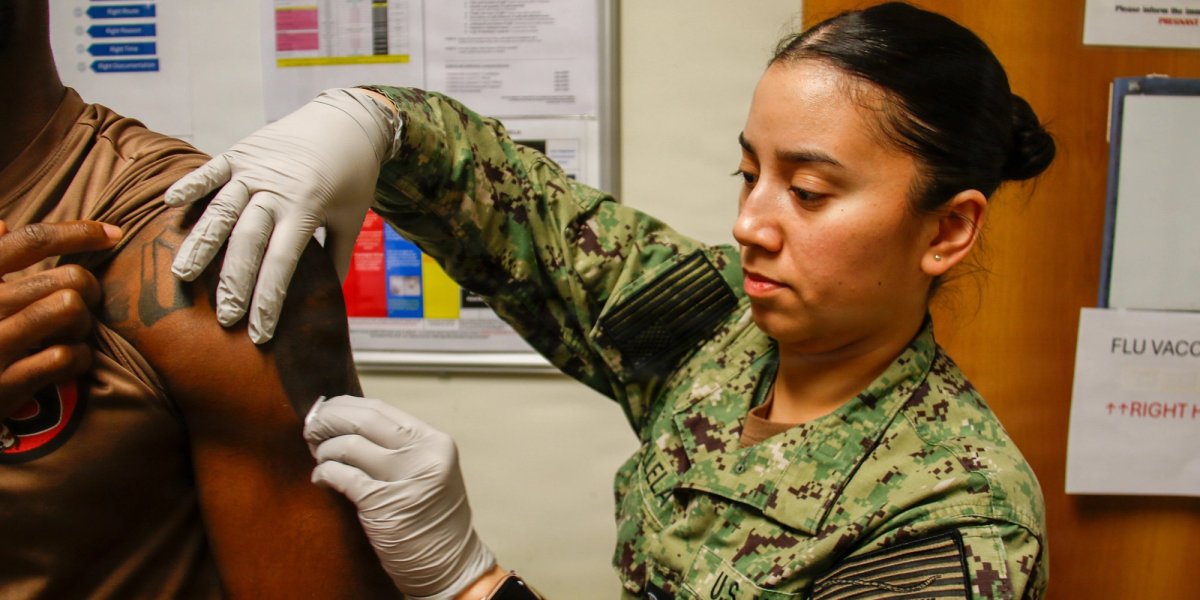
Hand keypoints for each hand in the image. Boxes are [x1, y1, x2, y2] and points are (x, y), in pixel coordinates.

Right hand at [0, 220, 121, 417]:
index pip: (31, 240)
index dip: (78, 232)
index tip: (114, 234)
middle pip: (68, 278)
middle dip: (89, 293)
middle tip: (81, 310)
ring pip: (70, 310)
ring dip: (83, 325)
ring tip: (70, 336)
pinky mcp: (4, 384)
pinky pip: (68, 356)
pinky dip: (79, 360)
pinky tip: (68, 364)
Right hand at [164, 88, 400, 343]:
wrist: (348, 121)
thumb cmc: (353, 176)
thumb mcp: (351, 218)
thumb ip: (337, 257)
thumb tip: (328, 300)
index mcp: (307, 207)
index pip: (282, 261)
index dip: (269, 299)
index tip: (259, 333)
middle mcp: (277, 188)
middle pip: (248, 241)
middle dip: (235, 282)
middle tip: (223, 318)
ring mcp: (255, 168)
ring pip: (221, 209)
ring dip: (201, 244)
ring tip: (182, 276)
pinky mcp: (240, 151)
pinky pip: (212, 169)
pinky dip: (192, 184)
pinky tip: (172, 204)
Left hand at [304, 396, 495, 599]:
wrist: (451, 564)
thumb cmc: (433, 519)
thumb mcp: (427, 471)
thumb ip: (397, 447)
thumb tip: (346, 424)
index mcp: (434, 441)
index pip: (381, 409)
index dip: (346, 405)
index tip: (326, 409)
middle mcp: (423, 455)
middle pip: (364, 420)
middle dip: (329, 419)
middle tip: (311, 427)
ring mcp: (405, 479)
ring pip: (349, 446)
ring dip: (324, 450)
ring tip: (319, 458)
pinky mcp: (383, 505)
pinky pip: (342, 476)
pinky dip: (324, 474)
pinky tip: (321, 479)